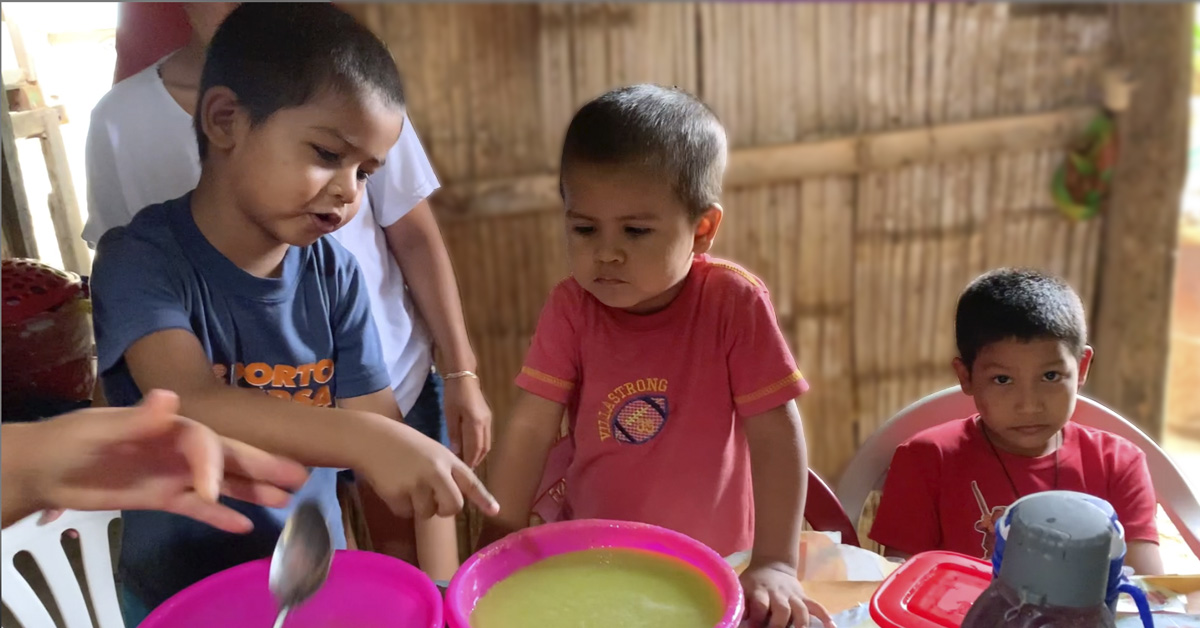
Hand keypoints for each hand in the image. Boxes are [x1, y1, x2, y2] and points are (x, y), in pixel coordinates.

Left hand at [8, 390, 308, 531]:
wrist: (43, 467)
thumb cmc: (68, 441)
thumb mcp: (99, 428)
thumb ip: (137, 419)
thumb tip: (170, 399)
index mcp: (167, 426)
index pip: (205, 443)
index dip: (213, 465)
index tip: (212, 491)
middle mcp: (178, 449)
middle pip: (228, 457)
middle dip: (263, 466)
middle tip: (299, 475)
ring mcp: (174, 474)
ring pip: (221, 482)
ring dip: (253, 489)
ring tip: (286, 498)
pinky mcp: (163, 497)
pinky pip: (198, 509)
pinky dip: (220, 516)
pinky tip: (244, 525)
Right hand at [359, 419, 498, 519]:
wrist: (370, 439)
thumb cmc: (404, 445)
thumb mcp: (431, 451)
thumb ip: (445, 472)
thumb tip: (453, 502)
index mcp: (447, 459)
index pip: (470, 482)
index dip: (484, 498)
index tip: (495, 511)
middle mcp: (436, 472)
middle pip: (453, 507)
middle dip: (445, 510)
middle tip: (435, 503)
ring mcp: (416, 484)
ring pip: (427, 513)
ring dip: (418, 506)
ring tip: (407, 484)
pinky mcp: (397, 494)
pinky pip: (406, 513)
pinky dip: (401, 506)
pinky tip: (393, 486)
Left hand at [443, 375, 492, 467]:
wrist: (464, 376)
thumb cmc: (454, 394)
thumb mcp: (450, 414)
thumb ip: (454, 434)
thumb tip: (456, 452)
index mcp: (475, 423)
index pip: (474, 448)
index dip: (470, 461)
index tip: (463, 472)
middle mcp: (486, 424)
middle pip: (483, 448)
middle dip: (475, 460)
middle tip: (465, 470)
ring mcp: (489, 421)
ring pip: (487, 444)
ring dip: (479, 455)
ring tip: (468, 462)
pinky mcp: (488, 418)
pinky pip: (486, 437)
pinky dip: (480, 447)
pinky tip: (472, 449)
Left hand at [740, 563, 834, 627]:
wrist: (771, 565)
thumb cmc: (753, 583)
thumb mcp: (742, 588)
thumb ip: (742, 604)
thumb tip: (736, 621)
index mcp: (760, 591)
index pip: (761, 605)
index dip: (758, 618)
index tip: (753, 627)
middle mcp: (778, 594)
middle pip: (782, 610)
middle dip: (780, 625)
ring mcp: (793, 596)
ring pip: (800, 610)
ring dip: (801, 624)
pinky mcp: (804, 597)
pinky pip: (817, 606)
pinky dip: (825, 616)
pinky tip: (831, 627)